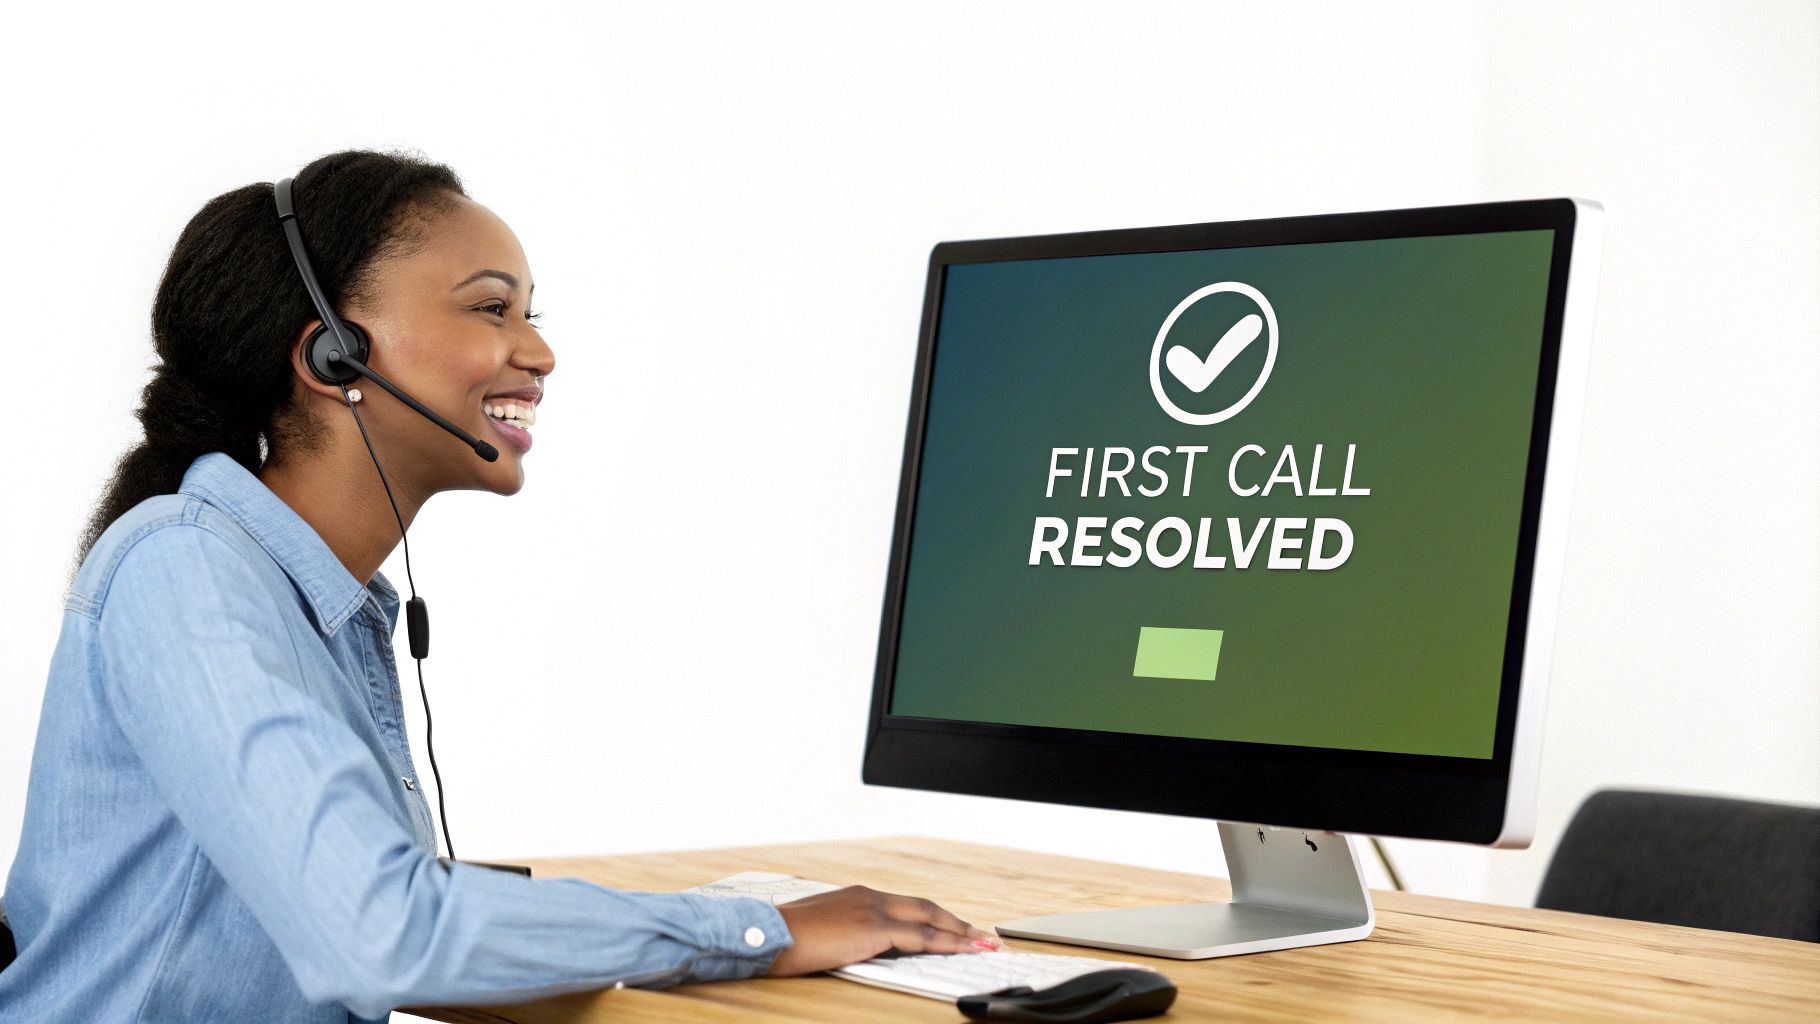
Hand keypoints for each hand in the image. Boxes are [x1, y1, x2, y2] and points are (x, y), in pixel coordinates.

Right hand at [763, 884, 999, 975]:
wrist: (769, 934)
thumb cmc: (786, 938)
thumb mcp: (823, 931)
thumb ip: (848, 933)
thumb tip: (862, 948)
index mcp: (858, 895)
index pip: (907, 904)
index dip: (935, 917)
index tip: (954, 927)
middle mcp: (870, 897)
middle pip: (926, 907)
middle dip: (956, 922)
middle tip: (981, 935)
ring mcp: (873, 910)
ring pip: (929, 919)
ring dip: (960, 932)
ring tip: (982, 944)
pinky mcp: (873, 928)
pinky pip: (920, 937)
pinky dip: (946, 943)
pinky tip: (961, 950)